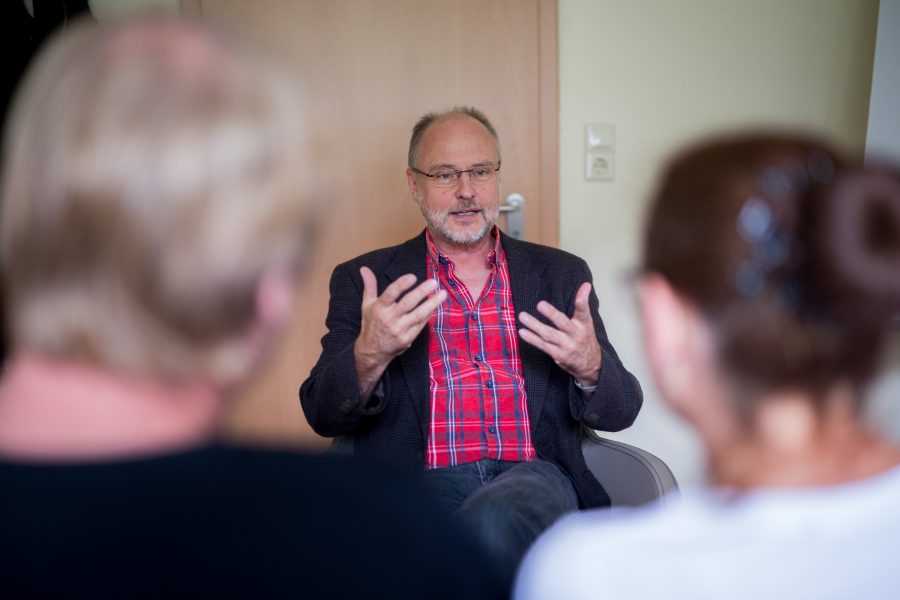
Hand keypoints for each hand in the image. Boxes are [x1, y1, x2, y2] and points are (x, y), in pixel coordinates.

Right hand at [354, 266, 446, 396]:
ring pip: (418, 314)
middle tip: (434, 282)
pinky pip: (421, 324)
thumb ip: (369, 286)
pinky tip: (435, 306)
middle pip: (408, 303)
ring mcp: (399, 330)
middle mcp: (389, 319)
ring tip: (442, 294)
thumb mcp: (367, 305)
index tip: (413, 277)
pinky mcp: (407, 339)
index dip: (401, 285)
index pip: (390, 294)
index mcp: (379, 308)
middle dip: (422, 292)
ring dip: (432, 304)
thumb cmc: (371, 324)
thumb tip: (365, 269)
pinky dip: (428, 314)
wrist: (371, 351)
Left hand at [518, 282, 601, 386]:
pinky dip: (532, 339)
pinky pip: (543, 346)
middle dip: (551, 314)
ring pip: (548, 335)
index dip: (582, 301)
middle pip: (563, 323)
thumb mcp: (587, 322)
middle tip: (540, 304)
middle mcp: (576, 335)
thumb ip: (582, 304)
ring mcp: (566, 346)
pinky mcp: (558, 356)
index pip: (583, 311)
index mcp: (584, 325)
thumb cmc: (585, 338)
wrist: (590, 365)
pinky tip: (522, 332)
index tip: (584, 287)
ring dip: (534, 325)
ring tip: (522, 316)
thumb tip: (586, 284)